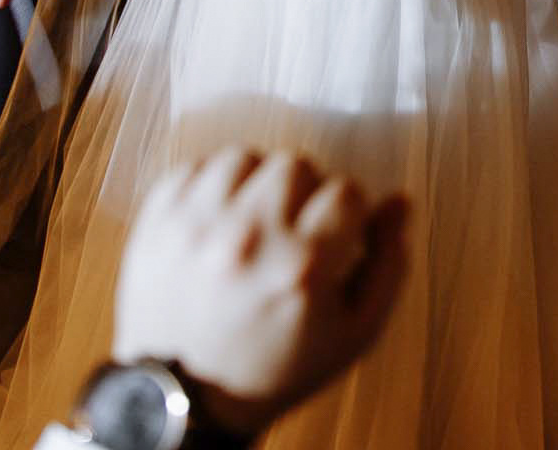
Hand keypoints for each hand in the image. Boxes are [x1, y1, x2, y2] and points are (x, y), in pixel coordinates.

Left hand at [112, 150, 410, 439]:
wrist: (185, 399)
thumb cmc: (274, 368)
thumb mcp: (353, 334)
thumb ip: (388, 265)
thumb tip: (399, 202)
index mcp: (302, 266)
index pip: (346, 191)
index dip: (348, 213)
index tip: (335, 235)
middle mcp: (248, 237)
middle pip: (297, 165)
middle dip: (305, 193)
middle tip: (294, 230)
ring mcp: (196, 226)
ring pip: (246, 158)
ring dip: (258, 183)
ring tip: (255, 219)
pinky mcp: (158, 223)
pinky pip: (196, 166)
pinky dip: (213, 185)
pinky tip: (220, 217)